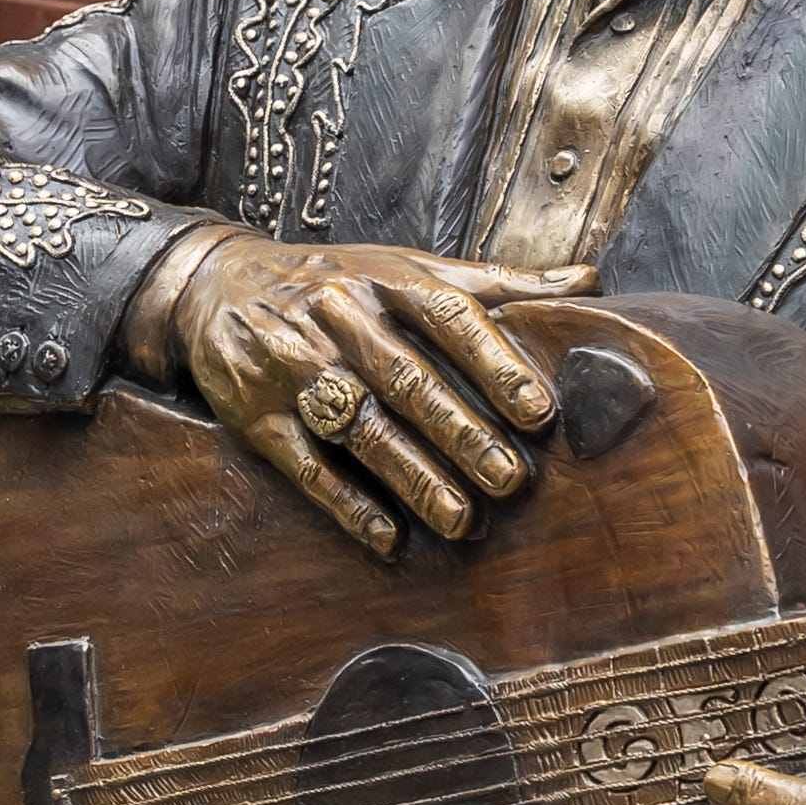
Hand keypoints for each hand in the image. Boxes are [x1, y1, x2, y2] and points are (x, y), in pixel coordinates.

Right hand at [128, 235, 594, 554]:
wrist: (215, 285)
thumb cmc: (336, 282)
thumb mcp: (407, 267)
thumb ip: (498, 282)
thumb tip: (590, 283)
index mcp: (385, 279)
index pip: (448, 315)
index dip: (495, 363)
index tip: (539, 412)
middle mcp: (338, 317)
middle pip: (406, 379)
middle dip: (460, 432)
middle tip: (511, 481)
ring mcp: (292, 367)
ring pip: (359, 426)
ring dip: (412, 475)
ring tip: (462, 520)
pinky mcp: (255, 415)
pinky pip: (305, 463)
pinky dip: (346, 502)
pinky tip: (387, 537)